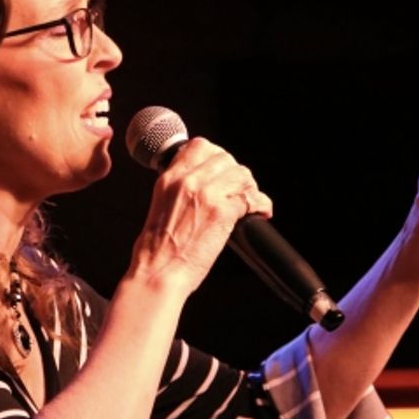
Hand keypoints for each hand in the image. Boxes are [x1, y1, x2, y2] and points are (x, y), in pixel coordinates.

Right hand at [129, 138, 273, 295]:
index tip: (223, 171)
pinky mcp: (222, 212)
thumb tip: (204, 185)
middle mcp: (187, 180)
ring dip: (250, 188)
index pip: (200, 146)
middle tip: (239, 190)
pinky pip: (251, 198)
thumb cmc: (158, 249)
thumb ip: (180, 189)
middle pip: (225, 158)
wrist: (158, 272)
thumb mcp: (161, 206)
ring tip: (250, 202)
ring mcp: (206, 194)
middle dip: (236, 173)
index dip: (217, 156)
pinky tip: (260, 213)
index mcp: (169, 178)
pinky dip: (261, 205)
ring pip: (241, 174)